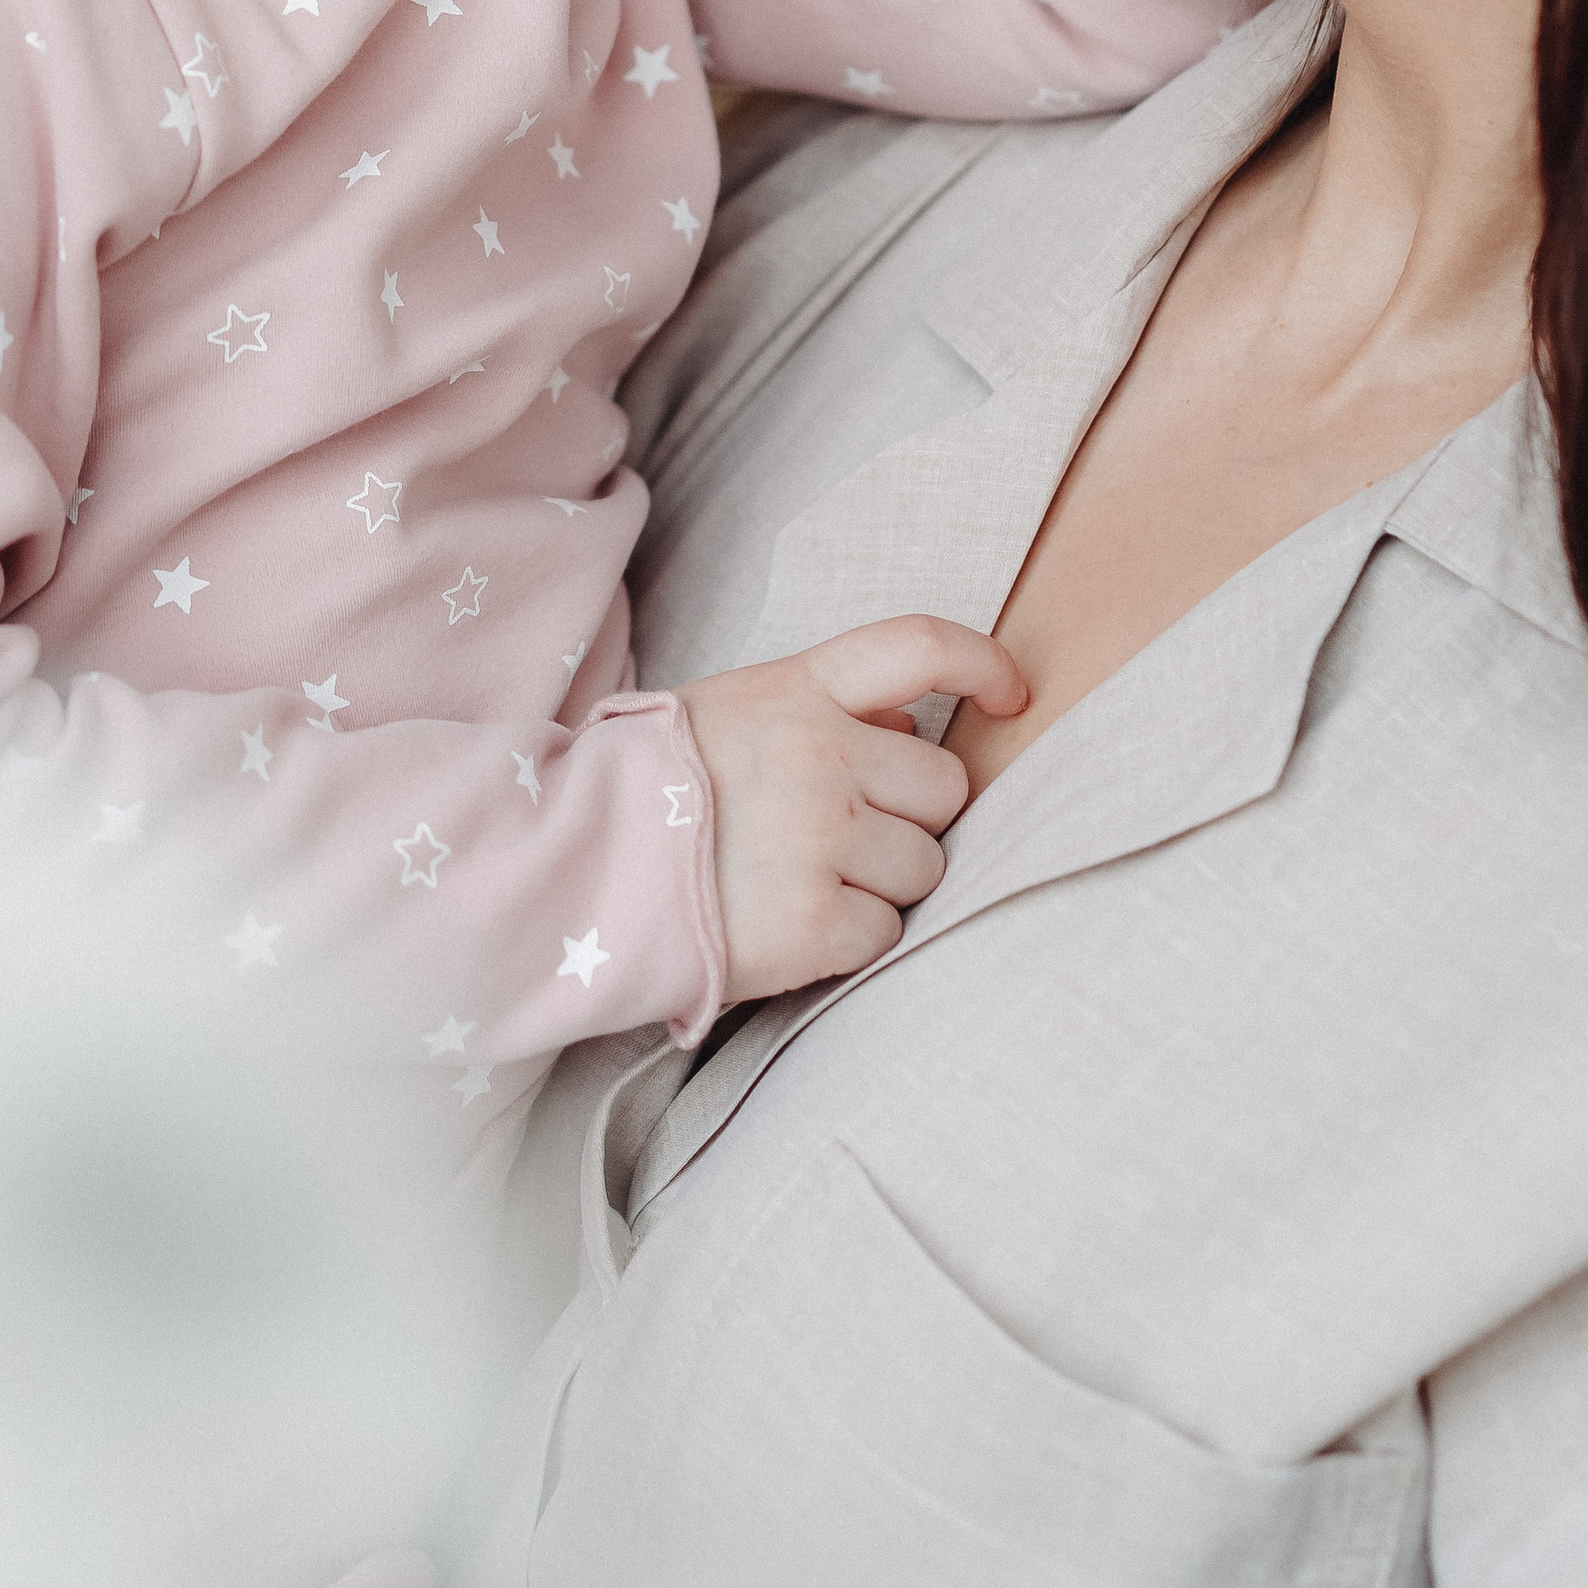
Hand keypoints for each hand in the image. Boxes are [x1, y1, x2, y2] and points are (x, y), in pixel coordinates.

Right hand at [680, 617, 1029, 1004]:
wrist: (572, 872)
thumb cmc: (660, 790)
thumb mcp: (733, 714)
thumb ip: (825, 711)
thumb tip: (910, 730)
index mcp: (799, 689)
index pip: (920, 647)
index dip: (984, 665)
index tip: (1014, 694)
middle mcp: (820, 754)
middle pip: (945, 788)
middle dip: (911, 817)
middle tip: (842, 835)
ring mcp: (819, 838)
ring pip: (926, 867)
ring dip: (883, 883)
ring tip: (805, 880)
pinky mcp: (814, 923)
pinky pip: (886, 933)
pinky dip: (850, 940)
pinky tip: (791, 924)